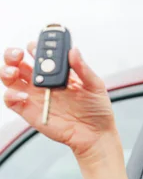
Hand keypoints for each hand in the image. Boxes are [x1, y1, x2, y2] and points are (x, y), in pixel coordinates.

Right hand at [1, 42, 118, 161]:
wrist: (96, 135)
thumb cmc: (97, 110)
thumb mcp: (95, 86)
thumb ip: (83, 68)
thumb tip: (73, 50)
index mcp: (57, 72)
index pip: (39, 53)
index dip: (35, 46)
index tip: (37, 44)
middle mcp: (42, 81)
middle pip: (18, 62)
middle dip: (13, 54)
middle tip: (19, 54)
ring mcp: (34, 96)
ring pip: (10, 78)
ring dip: (7, 70)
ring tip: (15, 70)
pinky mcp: (29, 111)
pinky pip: (11, 100)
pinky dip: (11, 94)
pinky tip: (24, 95)